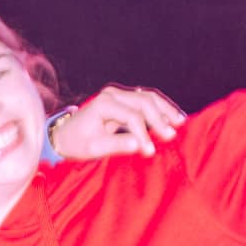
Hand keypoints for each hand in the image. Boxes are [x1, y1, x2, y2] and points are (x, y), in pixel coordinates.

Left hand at [54, 86, 185, 159]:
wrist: (65, 136)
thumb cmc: (77, 143)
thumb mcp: (94, 148)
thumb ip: (116, 145)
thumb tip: (138, 144)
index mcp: (103, 104)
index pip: (131, 116)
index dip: (143, 133)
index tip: (150, 151)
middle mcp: (112, 94)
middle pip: (143, 102)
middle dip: (160, 119)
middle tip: (172, 136)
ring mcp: (118, 95)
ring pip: (148, 97)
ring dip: (165, 109)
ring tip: (180, 122)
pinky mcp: (123, 100)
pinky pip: (145, 100)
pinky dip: (160, 108)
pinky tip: (172, 116)